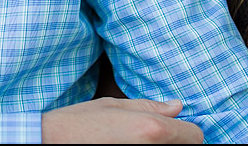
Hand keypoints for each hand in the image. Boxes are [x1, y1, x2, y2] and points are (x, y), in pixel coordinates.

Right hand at [41, 98, 202, 142]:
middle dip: (177, 141)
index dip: (187, 131)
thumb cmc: (80, 123)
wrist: (52, 143)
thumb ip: (150, 107)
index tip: (175, 129)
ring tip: (139, 141)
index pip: (195, 136)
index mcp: (151, 130)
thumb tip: (177, 106)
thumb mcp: (115, 106)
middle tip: (153, 136)